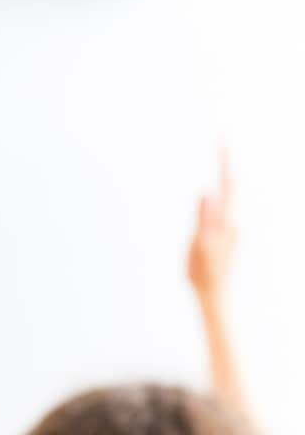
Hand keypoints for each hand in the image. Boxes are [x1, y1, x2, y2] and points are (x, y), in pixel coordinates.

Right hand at [188, 150, 236, 302]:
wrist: (216, 293)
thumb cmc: (204, 271)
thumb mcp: (199, 244)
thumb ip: (203, 217)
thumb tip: (206, 191)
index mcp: (228, 221)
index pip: (228, 185)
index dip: (224, 162)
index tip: (221, 142)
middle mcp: (235, 220)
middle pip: (234, 186)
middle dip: (228, 163)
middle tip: (222, 141)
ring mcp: (233, 226)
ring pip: (233, 194)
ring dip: (229, 174)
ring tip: (224, 156)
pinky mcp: (228, 231)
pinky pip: (229, 203)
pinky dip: (227, 189)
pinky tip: (223, 186)